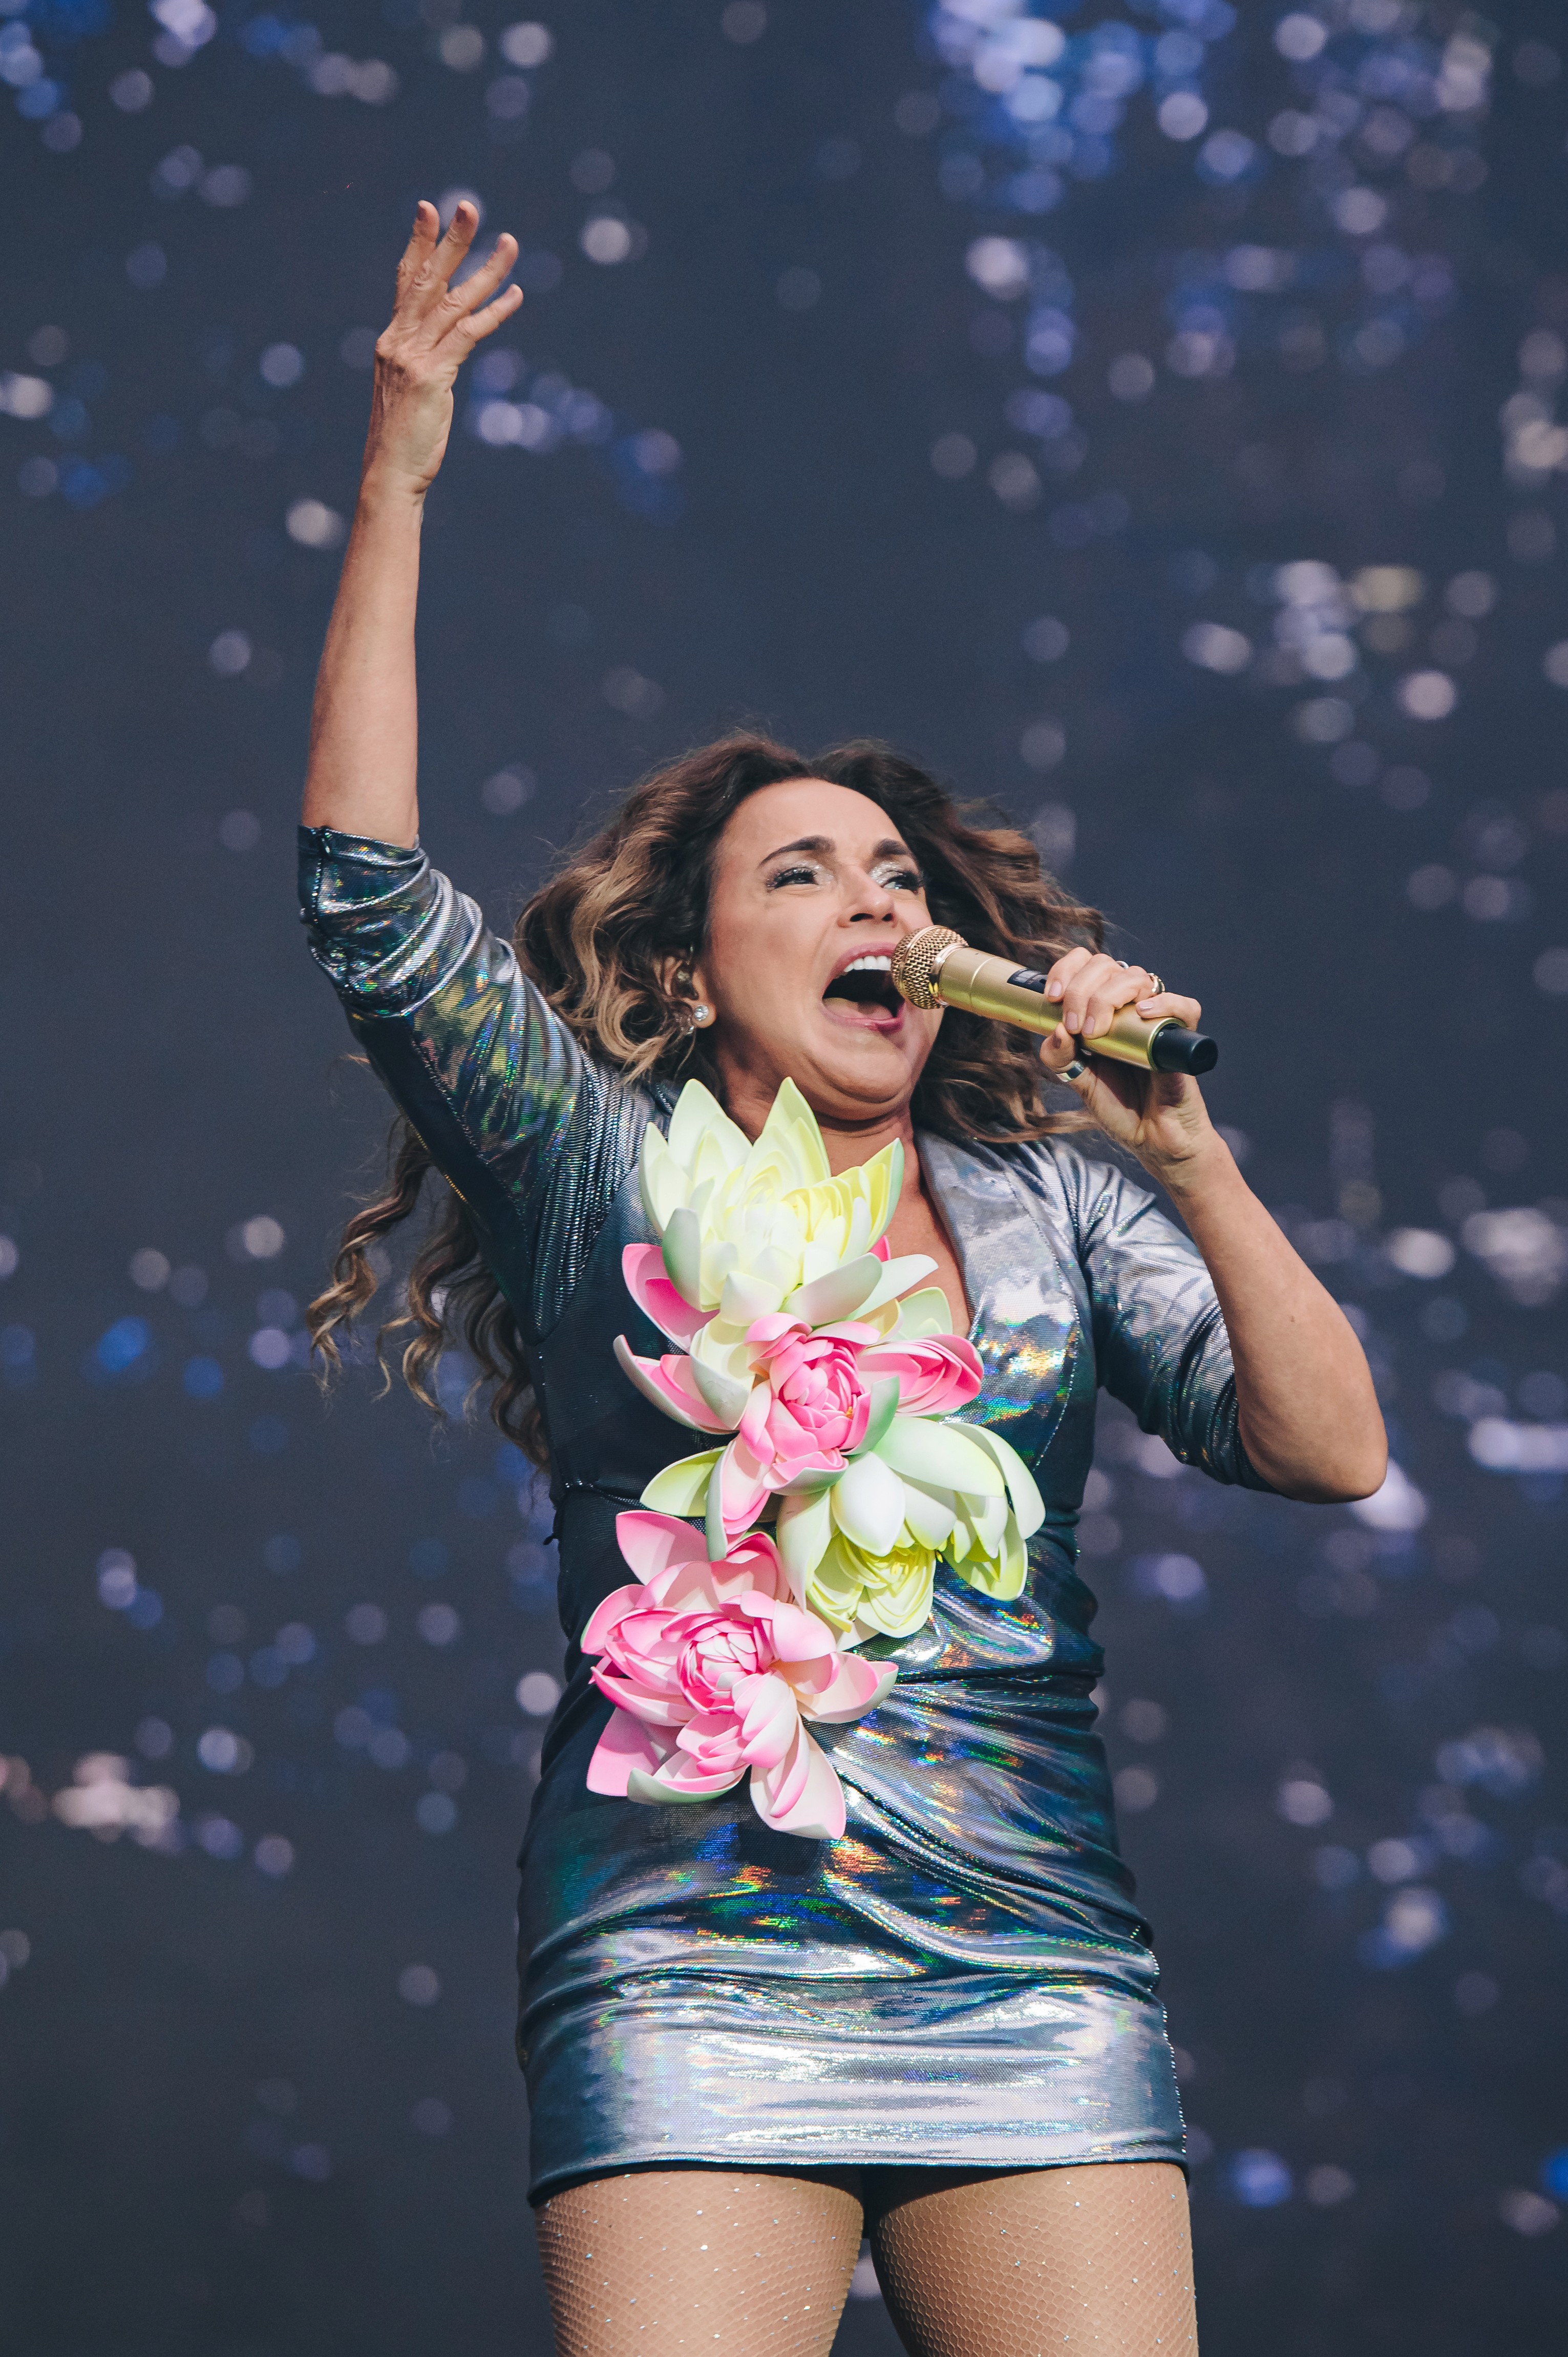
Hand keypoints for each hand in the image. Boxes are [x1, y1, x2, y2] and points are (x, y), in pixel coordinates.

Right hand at [362, 201, 521, 498]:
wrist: (390, 474)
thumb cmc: (403, 442)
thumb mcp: (411, 393)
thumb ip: (425, 364)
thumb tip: (444, 356)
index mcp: (391, 341)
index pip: (404, 281)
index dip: (417, 243)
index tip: (427, 209)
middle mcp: (399, 340)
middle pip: (427, 278)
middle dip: (449, 240)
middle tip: (467, 204)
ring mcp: (413, 357)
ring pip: (453, 301)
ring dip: (484, 269)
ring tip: (508, 241)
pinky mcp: (431, 376)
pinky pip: (468, 335)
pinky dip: (494, 314)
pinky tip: (516, 295)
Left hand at [1036, 949, 1221, 1189]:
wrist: (1152, 1139)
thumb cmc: (1119, 1107)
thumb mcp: (1079, 1083)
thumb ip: (1060, 1058)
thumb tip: (1055, 1029)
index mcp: (1100, 1010)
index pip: (1085, 964)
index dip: (1067, 970)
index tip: (1053, 997)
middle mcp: (1128, 1007)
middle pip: (1106, 966)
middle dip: (1082, 990)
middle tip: (1077, 1029)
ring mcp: (1155, 1018)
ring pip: (1138, 978)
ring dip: (1110, 997)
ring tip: (1098, 1033)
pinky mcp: (1182, 1036)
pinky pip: (1184, 1006)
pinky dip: (1164, 1003)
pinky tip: (1143, 1013)